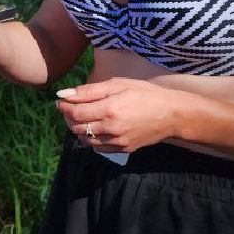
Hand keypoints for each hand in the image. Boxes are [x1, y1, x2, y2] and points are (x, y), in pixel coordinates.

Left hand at [55, 77, 182, 153]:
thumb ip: (89, 91)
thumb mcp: (118, 85)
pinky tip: (96, 128)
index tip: (61, 101)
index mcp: (109, 109)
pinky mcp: (123, 149)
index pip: (75, 113)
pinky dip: (91, 139)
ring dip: (79, 129)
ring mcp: (117, 141)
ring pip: (85, 140)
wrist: (172, 114)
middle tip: (71, 107)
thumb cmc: (145, 94)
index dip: (64, 107)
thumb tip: (64, 95)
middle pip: (77, 127)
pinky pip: (98, 148)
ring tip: (83, 117)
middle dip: (69, 117)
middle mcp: (111, 128)